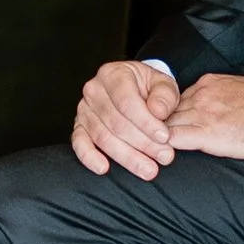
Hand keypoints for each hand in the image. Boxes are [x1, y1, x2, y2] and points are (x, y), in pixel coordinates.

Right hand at [71, 57, 180, 179]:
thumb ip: (165, 95)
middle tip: (164, 156)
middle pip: (116, 123)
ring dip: (127, 156)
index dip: (146, 122)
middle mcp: (94, 90)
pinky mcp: (79, 126)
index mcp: (113, 74)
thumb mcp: (163, 84)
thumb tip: (158, 111)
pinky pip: (79, 142)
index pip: (127, 101)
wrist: (135, 89)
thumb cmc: (148, 88)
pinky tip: (103, 168)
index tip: (165, 137)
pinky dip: (89, 156)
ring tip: (149, 169)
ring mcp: (84, 109)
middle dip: (143, 144)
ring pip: (103, 137)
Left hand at [166, 73, 243, 162]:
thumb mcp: (238, 89)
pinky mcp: (205, 133)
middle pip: (166, 111)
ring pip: (165, 125)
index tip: (172, 126)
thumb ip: (218, 95)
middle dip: (160, 126)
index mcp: (208, 84)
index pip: (177, 99)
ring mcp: (201, 113)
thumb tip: (213, 107)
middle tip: (156, 140)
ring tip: (157, 150)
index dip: (172, 115)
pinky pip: (174, 139)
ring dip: (159, 138)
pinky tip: (166, 154)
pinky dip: (166, 147)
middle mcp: (200, 95)